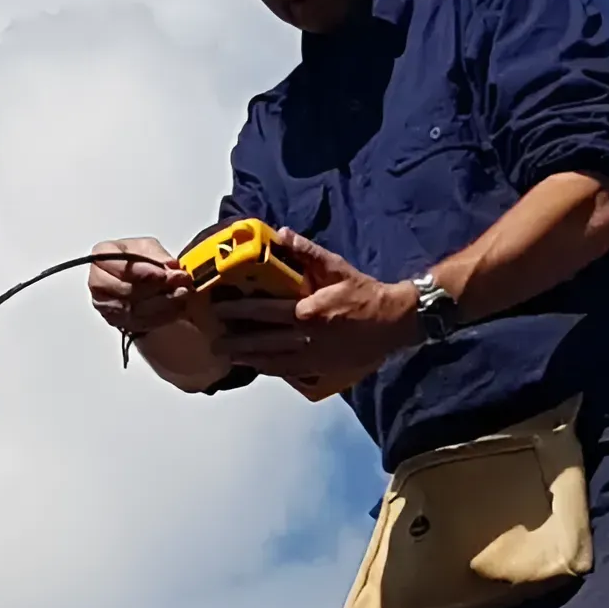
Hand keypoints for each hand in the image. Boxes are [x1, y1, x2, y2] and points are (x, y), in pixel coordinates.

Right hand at [87, 237, 194, 340]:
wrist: (139, 279)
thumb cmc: (139, 260)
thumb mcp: (148, 247)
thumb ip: (157, 255)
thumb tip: (169, 265)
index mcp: (101, 256)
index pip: (117, 265)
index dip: (141, 272)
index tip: (163, 274)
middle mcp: (98, 282)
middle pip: (125, 290)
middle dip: (155, 288)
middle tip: (178, 284)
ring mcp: (106, 305)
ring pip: (134, 310)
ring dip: (162, 303)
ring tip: (182, 295)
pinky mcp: (118, 322)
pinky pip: (141, 323)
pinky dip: (162, 316)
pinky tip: (177, 307)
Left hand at [214, 232, 418, 392]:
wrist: (394, 323)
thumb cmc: (365, 293)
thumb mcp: (337, 268)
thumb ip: (307, 252)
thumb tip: (281, 235)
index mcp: (308, 312)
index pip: (264, 312)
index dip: (238, 312)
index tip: (219, 311)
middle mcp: (307, 338)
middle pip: (262, 342)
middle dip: (236, 343)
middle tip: (214, 343)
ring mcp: (314, 358)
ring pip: (273, 362)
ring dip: (248, 360)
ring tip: (228, 358)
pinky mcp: (322, 370)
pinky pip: (290, 372)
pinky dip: (271, 370)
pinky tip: (258, 368)